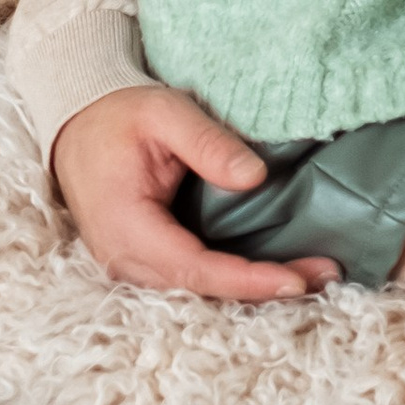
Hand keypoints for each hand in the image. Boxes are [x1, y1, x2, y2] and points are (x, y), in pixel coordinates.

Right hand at [49, 82, 339, 302]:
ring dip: (252, 288)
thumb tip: (255, 177)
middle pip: (201, 290)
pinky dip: (233, 279)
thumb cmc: (120, 116)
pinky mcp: (144, 260)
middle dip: (263, 289)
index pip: (193, 268)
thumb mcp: (163, 113)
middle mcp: (124, 259)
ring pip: (198, 291)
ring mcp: (131, 265)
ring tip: (312, 277)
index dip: (246, 279)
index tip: (295, 280)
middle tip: (326, 277)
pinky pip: (191, 279)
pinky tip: (274, 270)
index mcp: (126, 227)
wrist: (79, 123)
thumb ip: (207, 143)